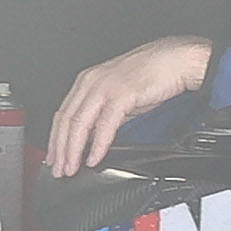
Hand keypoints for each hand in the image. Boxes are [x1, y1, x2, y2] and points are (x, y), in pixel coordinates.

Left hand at [48, 36, 218, 174]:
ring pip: (79, 124)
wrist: (176, 60)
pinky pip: (104, 125)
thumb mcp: (119, 95)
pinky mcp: (121, 94)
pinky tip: (94, 158)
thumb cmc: (151, 75)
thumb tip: (92, 139)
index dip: (55, 140)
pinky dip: (97, 145)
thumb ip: (103, 114)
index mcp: (87, 80)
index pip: (62, 114)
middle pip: (65, 121)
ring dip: (73, 151)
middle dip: (60, 150)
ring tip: (72, 169)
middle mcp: (91, 82)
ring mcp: (104, 87)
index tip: (53, 158)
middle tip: (59, 170)